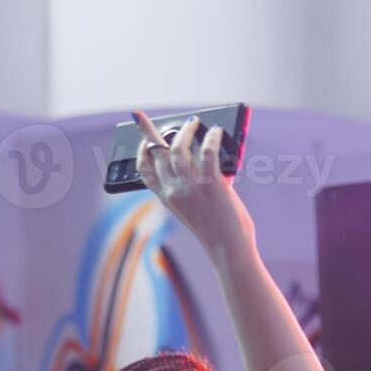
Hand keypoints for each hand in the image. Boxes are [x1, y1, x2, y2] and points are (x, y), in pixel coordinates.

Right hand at [132, 109, 254, 259]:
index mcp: (167, 199)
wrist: (229, 250)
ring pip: (179, 149)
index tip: (143, 139)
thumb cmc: (217, 231)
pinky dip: (212, 138)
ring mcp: (191, 188)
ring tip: (194, 123)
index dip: (141, 151)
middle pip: (158, 154)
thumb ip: (194, 186)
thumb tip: (205, 156)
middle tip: (165, 121)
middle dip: (155, 132)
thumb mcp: (195, 209)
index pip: (144, 171)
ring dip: (185, 131)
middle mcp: (174, 192)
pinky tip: (216, 132)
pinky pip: (208, 152)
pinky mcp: (211, 185)